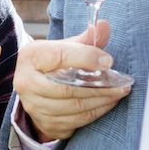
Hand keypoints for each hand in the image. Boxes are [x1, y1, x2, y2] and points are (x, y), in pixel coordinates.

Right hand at [14, 23, 130, 141]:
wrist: (33, 87)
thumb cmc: (52, 63)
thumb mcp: (64, 47)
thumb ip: (86, 39)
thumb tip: (104, 26)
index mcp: (31, 57)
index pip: (59, 56)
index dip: (86, 58)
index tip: (108, 60)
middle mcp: (27, 83)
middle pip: (67, 88)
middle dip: (99, 87)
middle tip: (122, 84)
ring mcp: (34, 106)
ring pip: (74, 107)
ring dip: (101, 101)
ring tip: (118, 93)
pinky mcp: (45, 123)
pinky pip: (75, 121)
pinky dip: (95, 113)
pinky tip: (107, 104)